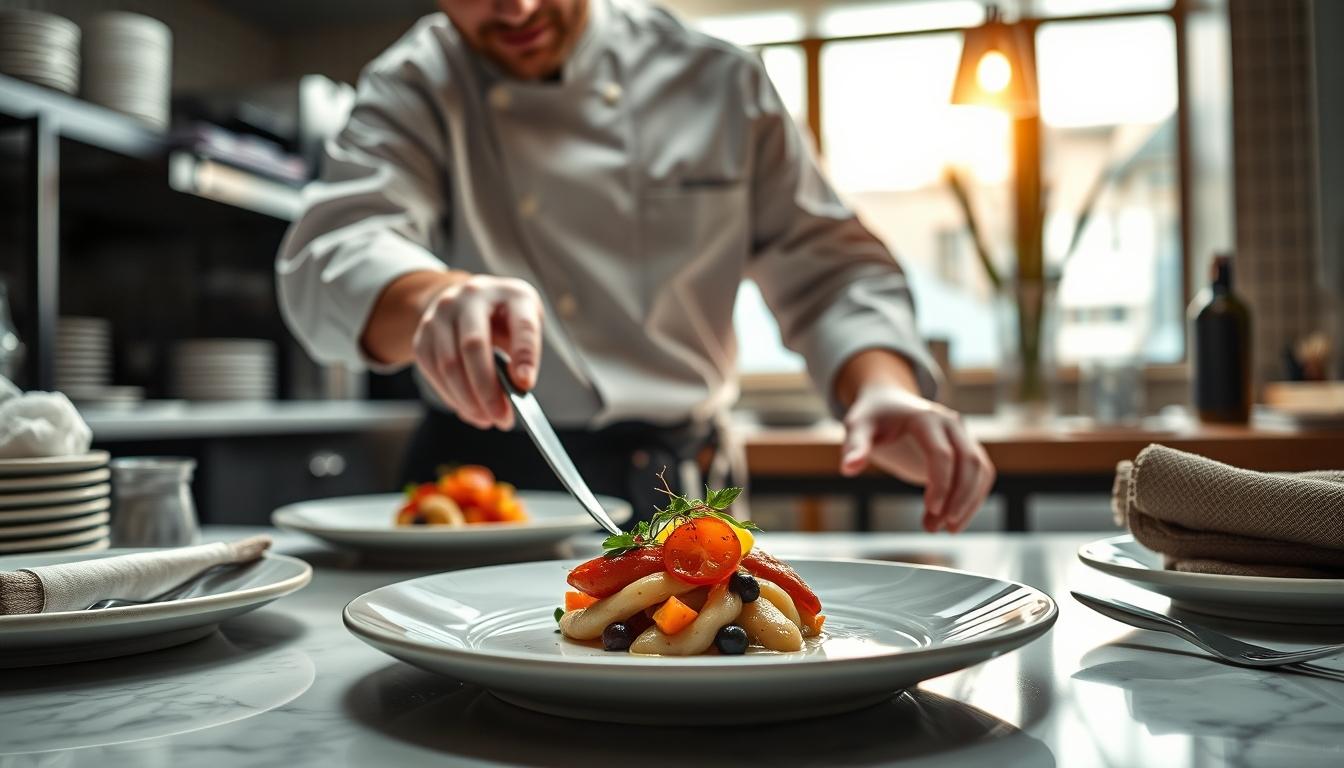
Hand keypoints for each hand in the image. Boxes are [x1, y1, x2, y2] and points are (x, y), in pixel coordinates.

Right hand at [412, 275, 542, 429]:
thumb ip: (525, 353)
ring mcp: (441, 314)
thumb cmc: (505, 318)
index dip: (524, 355)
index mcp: (510, 293)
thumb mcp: (526, 325)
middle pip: (473, 346)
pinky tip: (468, 409)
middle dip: (488, 390)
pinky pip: (433, 371)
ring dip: (468, 400)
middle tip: (502, 419)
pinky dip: (451, 397)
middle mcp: (471, 296)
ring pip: (448, 364)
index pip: (521, 324)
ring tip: (487, 419)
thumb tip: (518, 388)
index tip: (526, 385)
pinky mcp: (422, 335)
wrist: (467, 300)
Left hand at [839, 385, 994, 532]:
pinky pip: (980, 474)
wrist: (889, 403)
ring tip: (944, 529)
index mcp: (926, 417)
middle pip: (969, 462)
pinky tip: (951, 519)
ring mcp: (962, 435)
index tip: (931, 510)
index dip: (941, 483)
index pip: (942, 453)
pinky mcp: (966, 448)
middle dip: (959, 499)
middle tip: (937, 527)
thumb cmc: (873, 416)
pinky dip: (972, 499)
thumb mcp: (858, 427)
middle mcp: (951, 423)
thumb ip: (855, 447)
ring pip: (980, 470)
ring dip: (968, 503)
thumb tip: (849, 469)